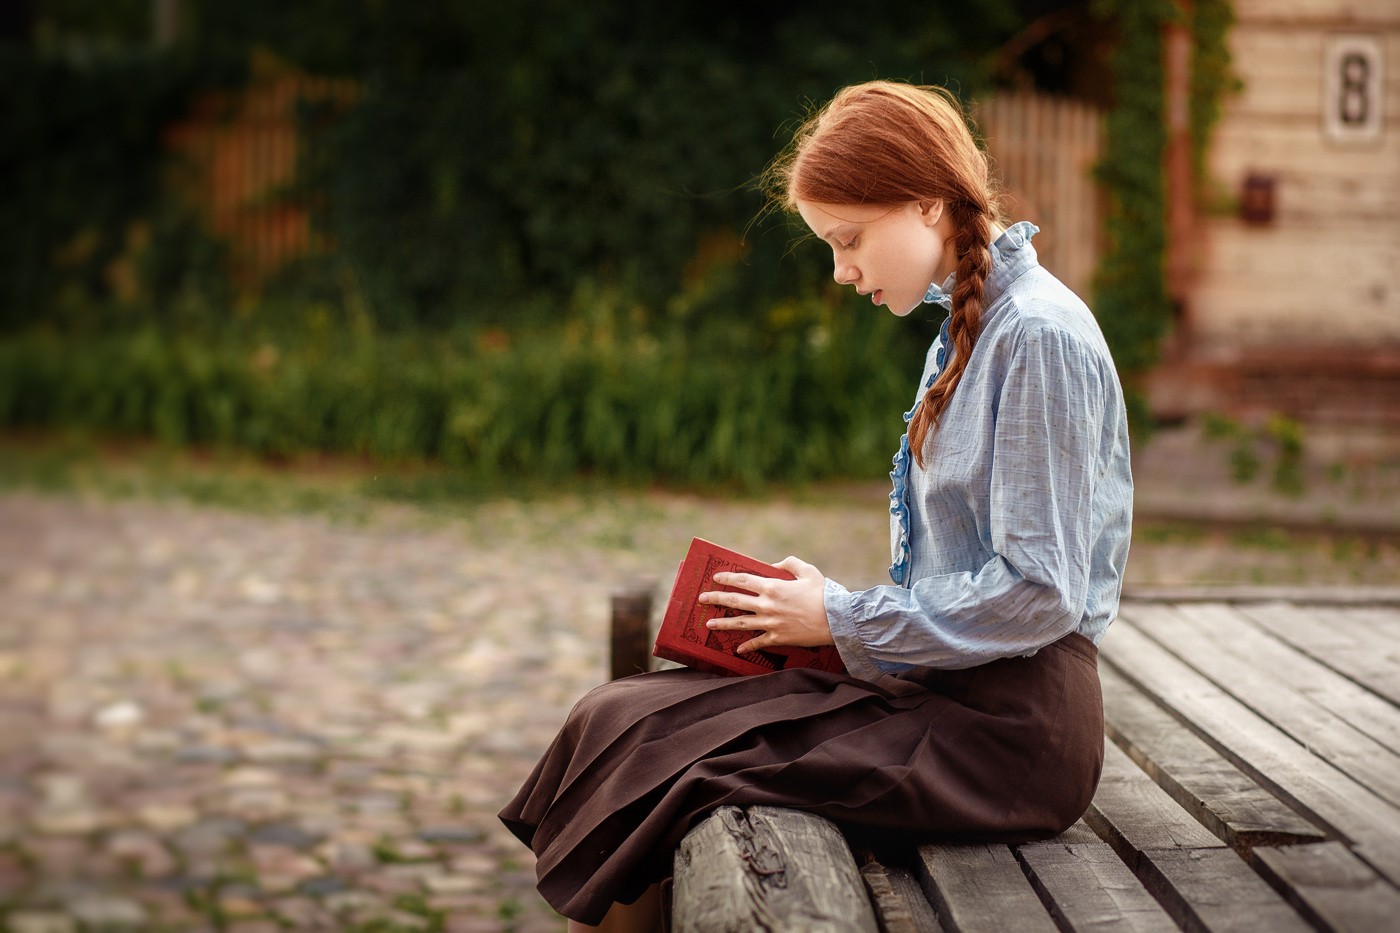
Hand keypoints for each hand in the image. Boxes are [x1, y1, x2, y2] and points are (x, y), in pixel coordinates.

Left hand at [698, 556, 832, 654]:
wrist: (835, 620)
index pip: (743, 580)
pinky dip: (747, 646)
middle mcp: (767, 605)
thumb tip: (775, 564)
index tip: (716, 577)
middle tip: (702, 598)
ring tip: (709, 623)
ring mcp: (770, 623)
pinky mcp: (777, 638)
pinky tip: (737, 648)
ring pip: (740, 623)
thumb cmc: (824, 594)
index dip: (727, 578)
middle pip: (735, 601)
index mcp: (773, 586)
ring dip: (722, 623)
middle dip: (716, 598)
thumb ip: (790, 563)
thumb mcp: (808, 572)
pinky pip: (757, 642)